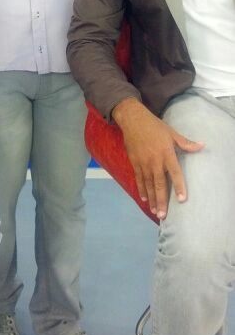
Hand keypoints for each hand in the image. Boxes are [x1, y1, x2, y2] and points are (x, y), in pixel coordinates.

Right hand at [113, 99, 203, 218]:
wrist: (133, 119)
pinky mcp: (134, 162)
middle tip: (163, 215)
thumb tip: (202, 146)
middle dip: (161, 200)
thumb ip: (186, 143)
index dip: (179, 186)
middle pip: (159, 184)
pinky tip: (144, 198)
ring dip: (151, 199)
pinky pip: (139, 179)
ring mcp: (143, 163)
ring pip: (148, 184)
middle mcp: (155, 161)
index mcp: (166, 153)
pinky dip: (141, 189)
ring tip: (155, 212)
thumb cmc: (154, 126)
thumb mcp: (172, 132)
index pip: (175, 173)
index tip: (181, 200)